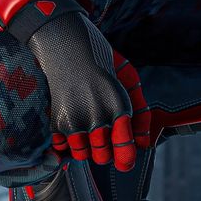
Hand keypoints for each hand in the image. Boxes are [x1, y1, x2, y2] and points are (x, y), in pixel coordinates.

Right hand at [28, 12, 149, 171]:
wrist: (64, 40)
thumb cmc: (99, 58)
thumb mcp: (127, 79)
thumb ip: (139, 112)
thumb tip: (145, 143)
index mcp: (118, 106)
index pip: (125, 148)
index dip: (125, 158)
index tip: (125, 161)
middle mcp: (97, 118)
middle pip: (103, 157)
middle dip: (105, 150)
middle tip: (102, 133)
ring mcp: (75, 121)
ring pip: (83, 155)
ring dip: (86, 147)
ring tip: (85, 127)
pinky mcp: (56, 120)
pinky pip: (63, 149)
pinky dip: (67, 145)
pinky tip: (71, 128)